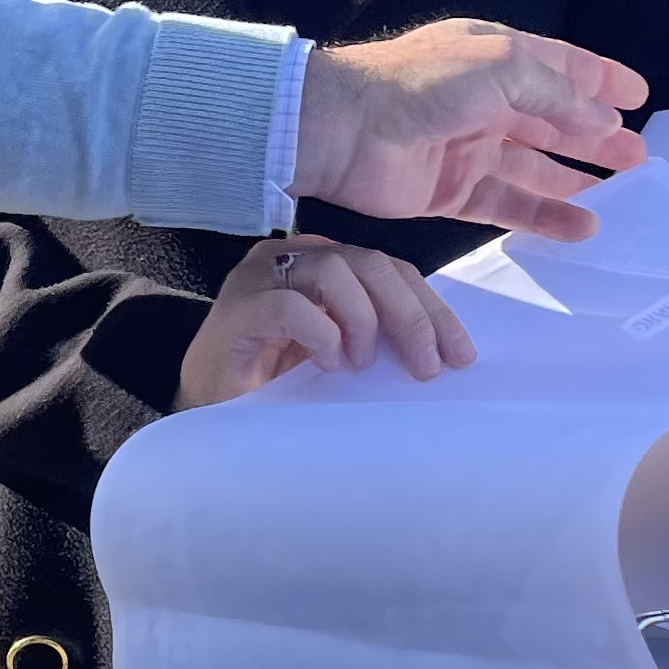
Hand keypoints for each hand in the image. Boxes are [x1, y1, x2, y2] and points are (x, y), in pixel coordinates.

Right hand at [173, 236, 476, 408]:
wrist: (209, 410)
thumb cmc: (276, 382)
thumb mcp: (340, 352)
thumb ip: (375, 335)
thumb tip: (440, 350)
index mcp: (322, 263)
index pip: (390, 268)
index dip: (430, 308)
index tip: (459, 356)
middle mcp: (291, 258)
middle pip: (370, 263)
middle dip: (410, 315)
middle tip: (426, 368)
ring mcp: (260, 279)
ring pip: (334, 271)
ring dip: (363, 320)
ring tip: (360, 365)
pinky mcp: (236, 310)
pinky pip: (288, 306)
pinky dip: (319, 332)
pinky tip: (327, 362)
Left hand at [294, 20, 649, 239]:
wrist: (344, 128)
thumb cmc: (422, 84)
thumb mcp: (502, 68)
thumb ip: (557, 95)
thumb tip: (604, 120)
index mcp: (493, 57)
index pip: (559, 66)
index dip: (599, 79)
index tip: (639, 96)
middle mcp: (484, 100)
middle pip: (552, 120)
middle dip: (596, 135)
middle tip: (640, 157)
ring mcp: (467, 147)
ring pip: (534, 165)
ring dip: (576, 178)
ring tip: (623, 192)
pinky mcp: (451, 190)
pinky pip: (508, 205)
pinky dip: (544, 216)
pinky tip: (582, 226)